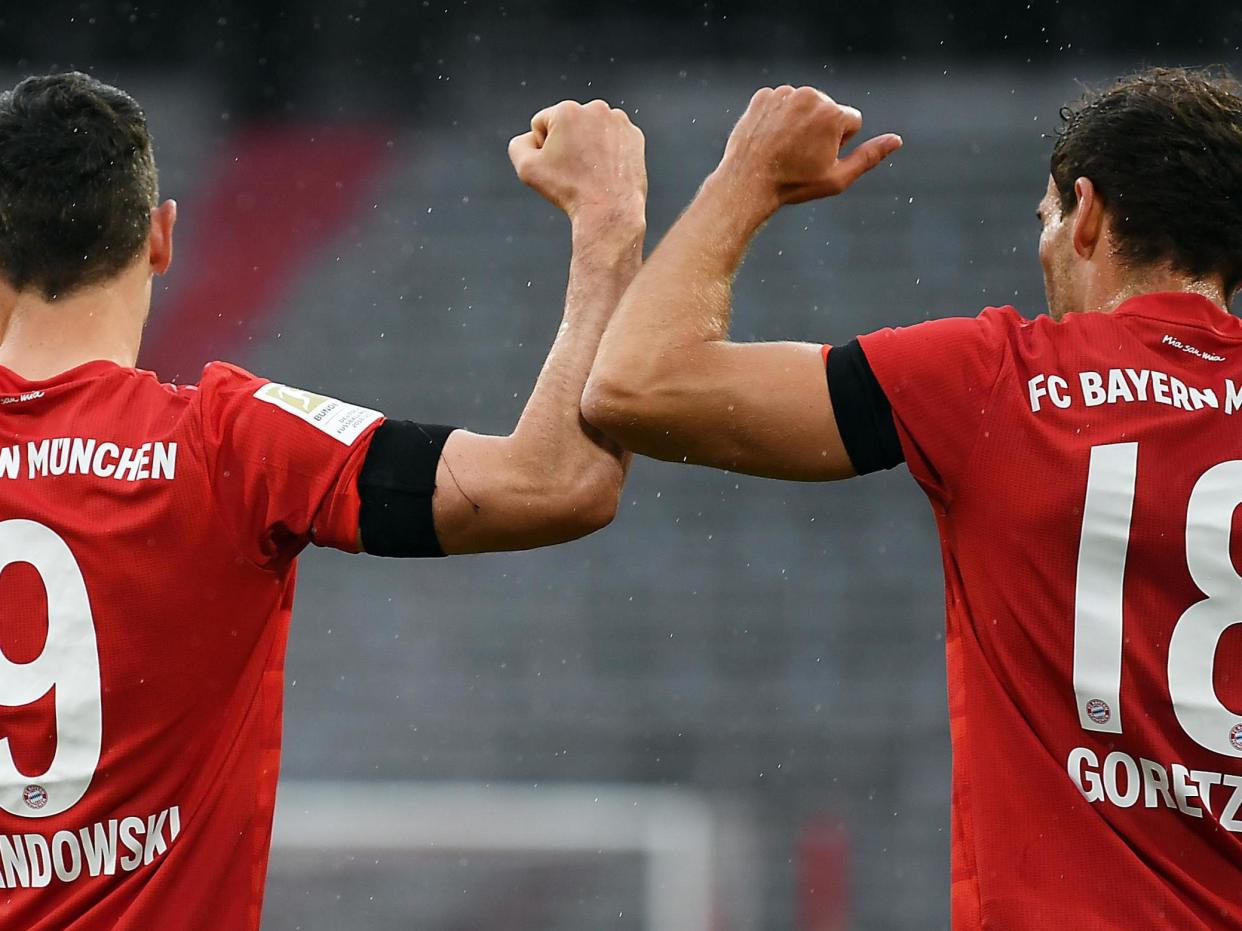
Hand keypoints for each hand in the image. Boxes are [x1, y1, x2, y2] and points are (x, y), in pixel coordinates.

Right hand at [509, 100, 646, 224]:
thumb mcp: (526, 168)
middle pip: (568, 124)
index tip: (556, 166)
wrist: (608, 210)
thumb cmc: (567, 190)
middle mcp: (595, 108)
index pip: (541, 124)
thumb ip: (518, 144)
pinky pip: (612, 140)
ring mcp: (619, 121)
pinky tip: (607, 170)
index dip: (543, 148)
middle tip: (574, 170)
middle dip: (567, 143)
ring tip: (591, 171)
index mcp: (567, 110)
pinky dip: (608, 152)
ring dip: (587, 145)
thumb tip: (530, 137)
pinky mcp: (634, 136)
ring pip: (591, 131)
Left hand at [718, 85, 901, 207]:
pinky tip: (769, 139)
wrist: (747, 183)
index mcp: (833, 113)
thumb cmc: (794, 185)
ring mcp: (784, 93)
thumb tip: (897, 140)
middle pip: (828, 111)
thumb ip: (869, 157)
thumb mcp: (837, 178)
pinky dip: (777, 119)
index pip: (852, 122)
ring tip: (783, 148)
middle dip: (820, 130)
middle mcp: (810, 96)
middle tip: (799, 155)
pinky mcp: (763, 96)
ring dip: (798, 123)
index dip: (839, 144)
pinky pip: (781, 104)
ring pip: (804, 106)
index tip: (819, 158)